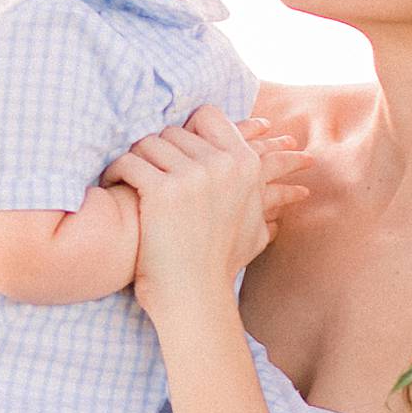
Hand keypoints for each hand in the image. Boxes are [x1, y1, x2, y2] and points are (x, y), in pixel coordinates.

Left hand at [103, 105, 303, 320]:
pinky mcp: (161, 191)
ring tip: (128, 180)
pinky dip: (116, 173)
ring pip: (147, 143)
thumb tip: (297, 191)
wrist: (195, 297)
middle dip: (157, 152)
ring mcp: (192, 176)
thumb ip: (269, 199)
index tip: (173, 152)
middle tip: (146, 172)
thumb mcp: (257, 226)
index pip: (208, 116)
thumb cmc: (220, 265)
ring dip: (135, 161)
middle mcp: (221, 164)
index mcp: (245, 165)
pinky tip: (114, 185)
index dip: (187, 130)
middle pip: (173, 131)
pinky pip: (129, 162)